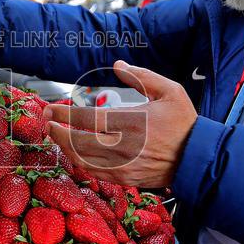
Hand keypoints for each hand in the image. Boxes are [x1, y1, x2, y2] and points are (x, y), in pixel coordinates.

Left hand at [44, 61, 197, 187]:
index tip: (49, 108)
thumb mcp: (170, 91)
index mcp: (132, 122)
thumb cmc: (184, 123)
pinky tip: (73, 151)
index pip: (87, 118)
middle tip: (46, 121)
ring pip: (82, 159)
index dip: (63, 113)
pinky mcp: (124, 178)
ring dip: (64, 147)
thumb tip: (117, 64)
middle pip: (77, 141)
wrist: (198, 159)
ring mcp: (122, 166)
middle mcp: (123, 146)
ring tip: (55, 135)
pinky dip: (79, 161)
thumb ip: (141, 76)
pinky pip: (94, 172)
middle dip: (57, 130)